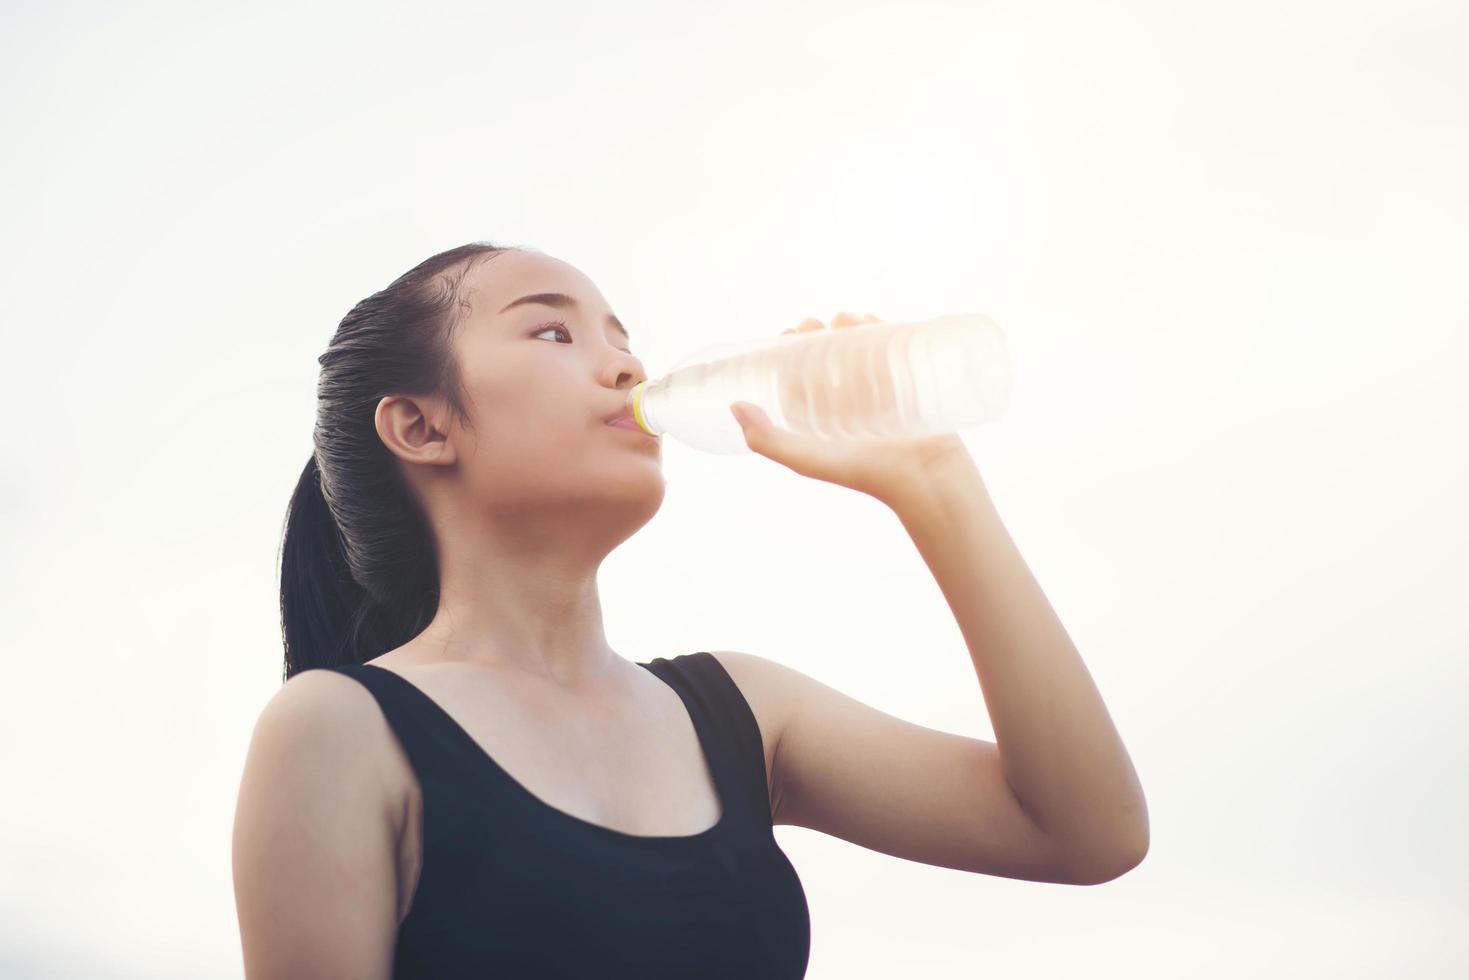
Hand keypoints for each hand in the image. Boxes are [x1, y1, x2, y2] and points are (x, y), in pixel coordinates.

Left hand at [729, 311, 972, 501]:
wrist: (924, 477)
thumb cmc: (863, 472)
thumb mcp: (805, 459)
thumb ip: (766, 440)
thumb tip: (734, 405)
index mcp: (820, 414)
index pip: (799, 371)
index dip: (790, 347)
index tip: (789, 334)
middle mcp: (846, 399)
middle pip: (827, 352)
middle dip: (818, 330)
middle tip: (818, 326)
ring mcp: (878, 387)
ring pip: (857, 343)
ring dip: (848, 324)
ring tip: (846, 321)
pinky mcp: (906, 379)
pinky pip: (890, 344)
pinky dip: (879, 326)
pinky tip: (871, 321)